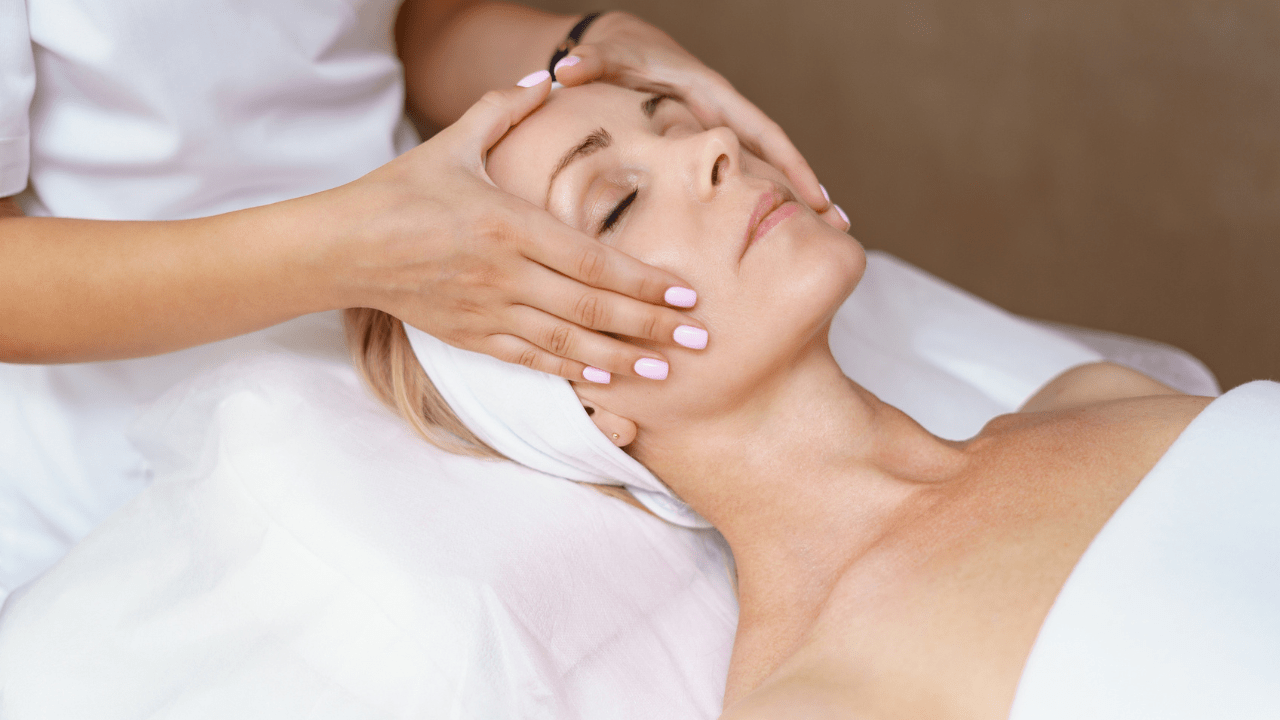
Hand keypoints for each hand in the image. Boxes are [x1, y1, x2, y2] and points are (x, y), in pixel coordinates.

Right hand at [319, 72, 704, 382]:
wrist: (343, 246)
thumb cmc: (402, 190)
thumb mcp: (454, 143)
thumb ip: (504, 108)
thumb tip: (550, 76)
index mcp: (509, 225)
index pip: (593, 260)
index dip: (643, 282)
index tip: (684, 294)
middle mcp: (505, 274)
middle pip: (592, 308)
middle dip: (651, 327)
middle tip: (699, 341)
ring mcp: (488, 311)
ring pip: (567, 343)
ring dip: (622, 359)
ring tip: (665, 372)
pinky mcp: (471, 337)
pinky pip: (531, 360)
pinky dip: (571, 372)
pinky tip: (606, 378)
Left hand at [552, 11, 849, 231]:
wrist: (623, 52)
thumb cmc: (620, 57)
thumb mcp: (608, 60)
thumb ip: (591, 67)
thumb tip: (567, 71)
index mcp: (711, 96)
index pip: (760, 133)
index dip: (789, 164)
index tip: (814, 196)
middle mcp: (725, 116)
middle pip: (774, 156)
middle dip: (807, 189)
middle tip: (838, 227)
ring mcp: (721, 134)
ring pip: (763, 171)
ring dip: (795, 199)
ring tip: (827, 236)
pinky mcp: (712, 149)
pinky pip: (743, 178)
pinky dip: (765, 200)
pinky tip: (780, 233)